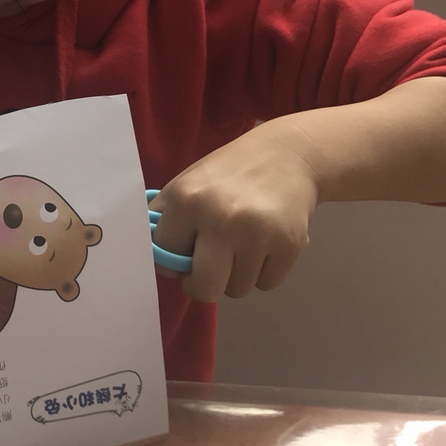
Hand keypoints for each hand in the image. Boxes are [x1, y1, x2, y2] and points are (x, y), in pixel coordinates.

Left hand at [151, 121, 319, 302]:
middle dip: (204, 283)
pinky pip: (266, 284)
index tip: (184, 250)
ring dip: (236, 274)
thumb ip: (165, 221)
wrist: (289, 155)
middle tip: (210, 265)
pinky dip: (264, 271)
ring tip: (242, 243)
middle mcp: (222, 218)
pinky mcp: (290, 245)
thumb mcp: (187, 184)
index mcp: (187, 200)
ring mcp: (258, 234)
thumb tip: (156, 263)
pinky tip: (265, 243)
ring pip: (237, 290)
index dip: (173, 259)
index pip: (166, 258)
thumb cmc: (229, 174)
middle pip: (204, 289)